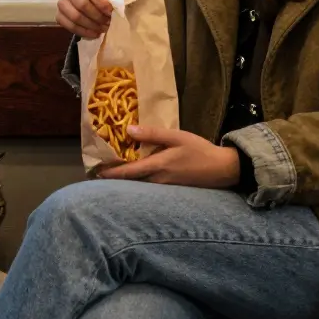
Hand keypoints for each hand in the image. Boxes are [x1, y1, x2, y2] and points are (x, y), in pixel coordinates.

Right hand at [56, 0, 119, 38]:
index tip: (110, 12)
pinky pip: (69, 26)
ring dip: (91, 25)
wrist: (90, 1)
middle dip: (97, 16)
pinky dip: (84, 32)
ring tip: (102, 29)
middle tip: (107, 23)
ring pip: (75, 16)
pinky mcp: (59, 15)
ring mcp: (62, 2)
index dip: (101, 1)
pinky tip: (94, 33)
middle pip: (82, 4)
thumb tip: (111, 8)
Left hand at [98, 126, 240, 188]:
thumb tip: (128, 129)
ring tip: (113, 171)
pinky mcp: (170, 189)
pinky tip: (135, 174)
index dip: (110, 172)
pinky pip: (149, 185)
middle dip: (115, 177)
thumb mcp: (177, 137)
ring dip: (126, 179)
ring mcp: (164, 187)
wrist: (222, 169)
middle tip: (99, 171)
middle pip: (130, 181)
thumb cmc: (199, 150)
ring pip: (139, 185)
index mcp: (157, 166)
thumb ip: (153, 134)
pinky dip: (138, 180)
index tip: (95, 171)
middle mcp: (157, 180)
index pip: (128, 172)